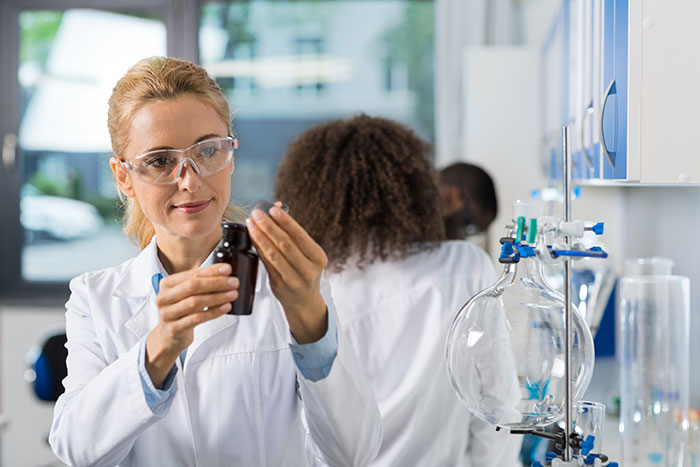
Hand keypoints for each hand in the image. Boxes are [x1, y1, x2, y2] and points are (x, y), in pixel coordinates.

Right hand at [145, 263, 237, 386]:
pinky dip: (214, 312)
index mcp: (167, 284)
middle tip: (234, 282)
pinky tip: (226, 307)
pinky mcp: (175, 328)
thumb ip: (202, 282)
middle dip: (216, 283)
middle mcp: (164, 297)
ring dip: (218, 297)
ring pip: (196, 302)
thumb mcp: (187, 294)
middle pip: (193, 286)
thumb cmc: (182, 310)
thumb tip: (225, 272)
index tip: (228, 269)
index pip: (192, 274)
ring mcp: (167, 314)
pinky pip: (198, 318)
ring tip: (233, 294)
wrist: (169, 335)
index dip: (211, 271)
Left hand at [246, 203, 327, 343]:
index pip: (300, 236)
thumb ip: (294, 236)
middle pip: (285, 244)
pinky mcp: (278, 285)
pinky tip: (252, 237)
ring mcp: (292, 279)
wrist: (305, 302)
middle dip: (268, 226)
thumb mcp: (309, 255)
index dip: (285, 221)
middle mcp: (307, 270)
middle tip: (257, 213)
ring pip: (273, 254)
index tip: (273, 209)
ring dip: (259, 236)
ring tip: (251, 223)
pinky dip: (258, 248)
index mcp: (318, 258)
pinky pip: (265, 263)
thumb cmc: (306, 272)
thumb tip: (277, 210)